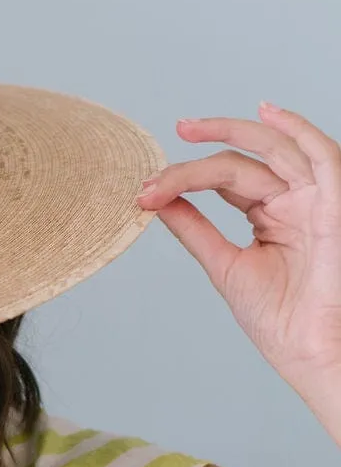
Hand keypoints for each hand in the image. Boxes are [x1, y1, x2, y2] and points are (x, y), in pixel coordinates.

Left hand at [137, 103, 340, 425]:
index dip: (183, 181)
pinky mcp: (333, 207)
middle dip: (201, 151)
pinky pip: (322, 157)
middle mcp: (294, 203)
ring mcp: (315, 203)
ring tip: (189, 128)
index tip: (144, 194)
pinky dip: (298, 130)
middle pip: (243, 162)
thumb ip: (195, 229)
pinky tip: (266, 113)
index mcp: (272, 216)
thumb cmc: (280, 320)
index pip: (226, 180)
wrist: (311, 353)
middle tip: (167, 145)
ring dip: (232, 133)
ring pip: (272, 151)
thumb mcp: (225, 265)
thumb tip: (157, 200)